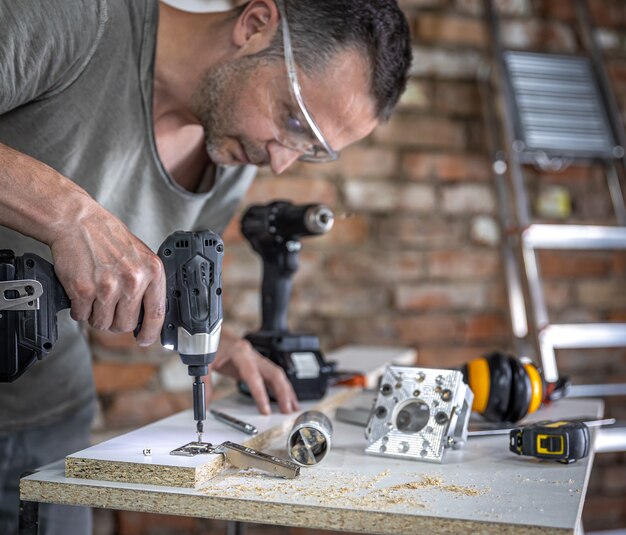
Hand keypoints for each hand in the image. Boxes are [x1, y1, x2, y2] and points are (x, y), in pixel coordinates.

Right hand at [48, 203, 165, 345]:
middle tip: (108, 307)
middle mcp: (133, 280)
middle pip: (125, 324)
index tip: (146, 339)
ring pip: (102, 323)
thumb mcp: (141, 257)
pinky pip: (82, 316)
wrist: (79, 222)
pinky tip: (81, 292)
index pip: (157, 313)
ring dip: (95, 315)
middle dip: (115, 321)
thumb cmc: (109, 239)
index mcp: (152, 271)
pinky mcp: (84, 290)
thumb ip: (147, 284)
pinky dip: (79, 309)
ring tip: (94, 295)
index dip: (151, 332)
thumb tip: (148, 316)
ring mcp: (108, 287)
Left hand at [210, 328, 299, 414]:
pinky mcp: (255, 362)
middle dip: (283, 392)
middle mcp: (251, 353)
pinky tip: (283, 397)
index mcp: (240, 351)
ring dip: (286, 390)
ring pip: (276, 373)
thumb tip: (205, 404)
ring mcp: (255, 357)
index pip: (253, 375)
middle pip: (274, 372)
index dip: (260, 394)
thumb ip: (205, 385)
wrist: (209, 332)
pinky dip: (279, 386)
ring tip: (292, 406)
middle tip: (288, 410)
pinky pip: (270, 374)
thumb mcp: (203, 363)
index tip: (265, 410)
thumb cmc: (208, 343)